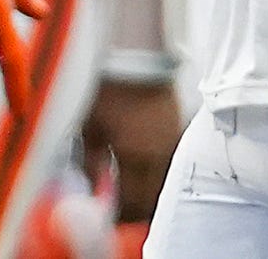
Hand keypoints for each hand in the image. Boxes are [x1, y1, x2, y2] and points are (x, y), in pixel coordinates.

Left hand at [84, 77, 185, 223]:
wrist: (137, 50)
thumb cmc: (109, 85)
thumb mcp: (89, 127)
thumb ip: (91, 164)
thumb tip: (91, 187)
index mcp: (135, 155)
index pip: (131, 203)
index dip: (118, 215)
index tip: (106, 216)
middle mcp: (158, 152)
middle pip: (151, 196)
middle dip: (134, 206)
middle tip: (118, 207)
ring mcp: (172, 138)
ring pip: (162, 179)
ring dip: (147, 188)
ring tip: (130, 187)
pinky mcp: (178, 124)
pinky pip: (169, 159)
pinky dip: (155, 168)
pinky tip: (142, 164)